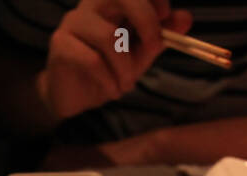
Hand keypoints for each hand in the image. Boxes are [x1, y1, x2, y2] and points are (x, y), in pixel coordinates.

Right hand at [41, 0, 191, 122]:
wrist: (75, 95)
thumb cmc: (108, 69)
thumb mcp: (140, 52)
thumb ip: (160, 35)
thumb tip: (185, 18)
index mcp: (111, 2)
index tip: (166, 17)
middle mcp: (90, 5)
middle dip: (145, 20)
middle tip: (153, 48)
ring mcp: (73, 22)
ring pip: (108, 36)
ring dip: (125, 66)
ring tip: (126, 84)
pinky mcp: (60, 44)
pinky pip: (92, 59)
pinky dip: (108, 79)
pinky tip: (112, 90)